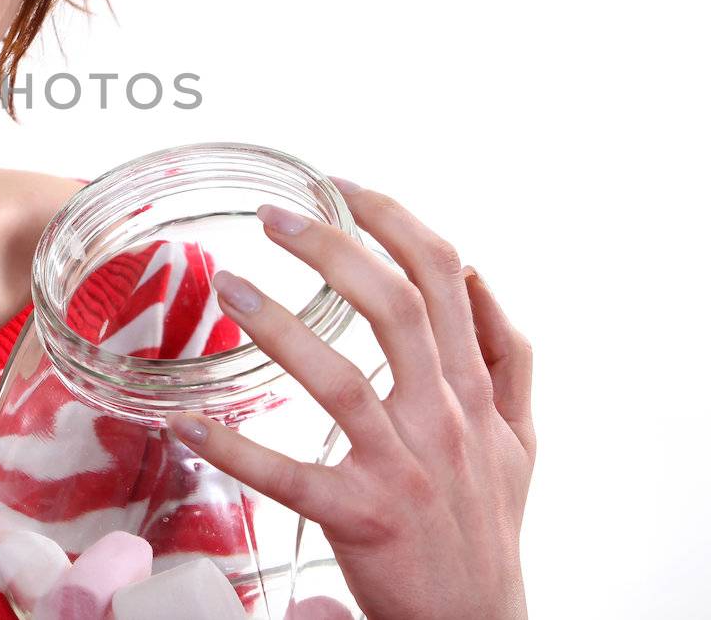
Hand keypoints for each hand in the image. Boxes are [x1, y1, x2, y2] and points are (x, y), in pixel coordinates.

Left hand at [165, 180, 535, 619]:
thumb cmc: (488, 525)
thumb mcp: (520, 437)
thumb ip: (505, 356)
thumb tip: (477, 275)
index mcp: (473, 389)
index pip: (443, 278)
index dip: (393, 221)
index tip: (342, 185)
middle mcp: (444, 418)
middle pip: (396, 308)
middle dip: (334, 248)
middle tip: (272, 214)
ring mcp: (405, 469)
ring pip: (343, 381)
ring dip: (280, 328)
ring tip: (227, 286)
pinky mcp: (363, 519)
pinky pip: (292, 477)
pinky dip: (238, 449)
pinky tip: (189, 424)